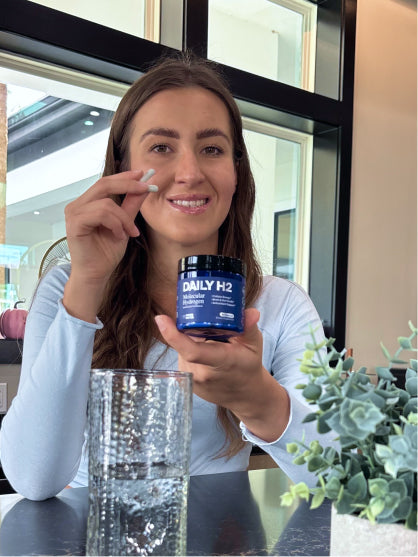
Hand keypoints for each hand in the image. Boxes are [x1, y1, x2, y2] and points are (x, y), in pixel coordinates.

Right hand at [65, 169, 155, 282]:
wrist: (97, 274)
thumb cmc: (106, 252)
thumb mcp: (124, 224)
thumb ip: (131, 205)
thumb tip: (144, 186)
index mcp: (87, 203)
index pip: (106, 182)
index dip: (125, 176)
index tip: (144, 174)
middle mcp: (78, 205)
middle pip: (104, 184)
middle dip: (128, 185)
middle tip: (147, 189)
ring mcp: (74, 213)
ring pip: (106, 203)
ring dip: (123, 218)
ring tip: (128, 233)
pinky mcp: (74, 224)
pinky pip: (101, 214)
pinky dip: (115, 224)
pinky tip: (118, 236)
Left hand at [155, 308, 289, 440]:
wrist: (244, 395)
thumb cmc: (248, 365)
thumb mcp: (253, 345)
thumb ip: (248, 327)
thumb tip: (251, 312)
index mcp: (218, 362)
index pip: (191, 350)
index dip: (173, 335)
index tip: (161, 318)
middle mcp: (201, 373)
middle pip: (186, 343)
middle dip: (193, 330)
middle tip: (208, 326)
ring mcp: (192, 380)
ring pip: (183, 349)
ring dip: (193, 341)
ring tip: (213, 344)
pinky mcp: (187, 382)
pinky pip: (184, 358)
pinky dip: (192, 351)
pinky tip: (207, 353)